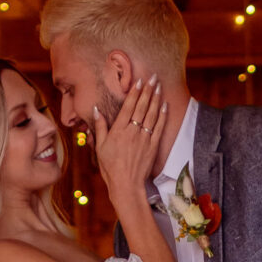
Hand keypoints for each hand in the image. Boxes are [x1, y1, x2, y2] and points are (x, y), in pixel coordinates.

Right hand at [91, 74, 167, 214]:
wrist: (126, 185)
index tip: (139, 81)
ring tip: (159, 86)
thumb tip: (96, 110)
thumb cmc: (110, 167)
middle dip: (148, 91)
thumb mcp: (100, 147)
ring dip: (156, 98)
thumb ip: (100, 127)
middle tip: (153, 77)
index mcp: (119, 130)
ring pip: (151, 114)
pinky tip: (164, 104)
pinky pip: (159, 127)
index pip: (128, 107)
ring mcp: (144, 138)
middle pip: (142, 107)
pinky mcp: (153, 146)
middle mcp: (133, 131)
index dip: (134, 93)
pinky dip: (162, 115)